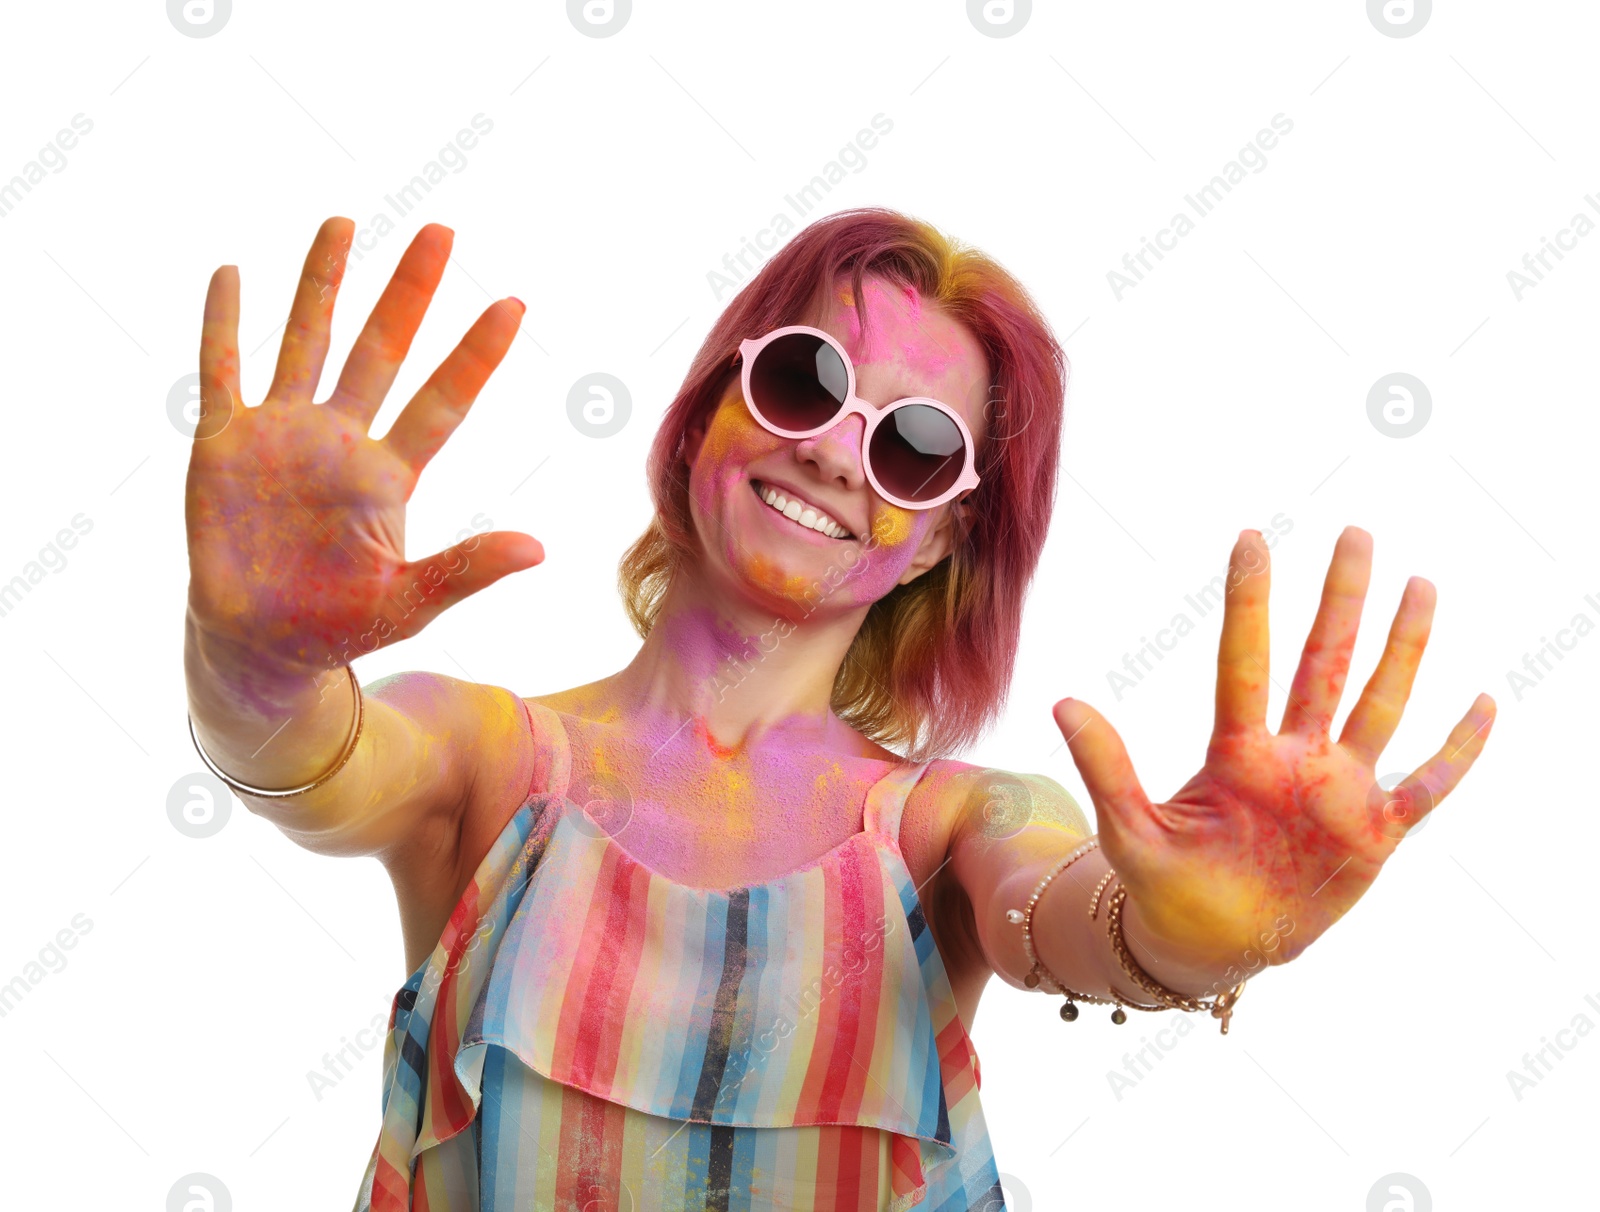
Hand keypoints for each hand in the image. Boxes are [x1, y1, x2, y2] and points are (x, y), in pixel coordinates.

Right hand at [185, 218, 541, 678]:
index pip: (442, 400)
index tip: (513, 303)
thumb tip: (540, 550)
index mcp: (388, 474)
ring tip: (345, 222)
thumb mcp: (409, 602)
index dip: (475, 354)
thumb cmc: (341, 625)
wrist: (263, 644)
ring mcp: (282, 434)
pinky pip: (222, 373)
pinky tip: (232, 274)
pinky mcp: (224, 444)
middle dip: (409, 291)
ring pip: (307, 341)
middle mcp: (341, 439)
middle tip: (442, 229)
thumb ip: (467, 570)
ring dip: (322, 283)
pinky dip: (224, 325)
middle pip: (381, 349)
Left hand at [1053, 526, 1494, 968]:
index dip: (1249, 602)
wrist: (1207, 945)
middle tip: (1355, 532)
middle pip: (1323, 664)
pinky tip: (1483, 701)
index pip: (1244, 661)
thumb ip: (1106, 768)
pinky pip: (1426, 786)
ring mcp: (1338, 792)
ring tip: (1420, 585)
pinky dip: (1457, 751)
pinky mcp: (1373, 835)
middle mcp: (1293, 758)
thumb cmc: (1164, 885)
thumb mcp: (1130, 831)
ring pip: (1378, 705)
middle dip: (1340, 601)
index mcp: (1236, 753)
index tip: (1251, 536)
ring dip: (1402, 649)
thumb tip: (1061, 700)